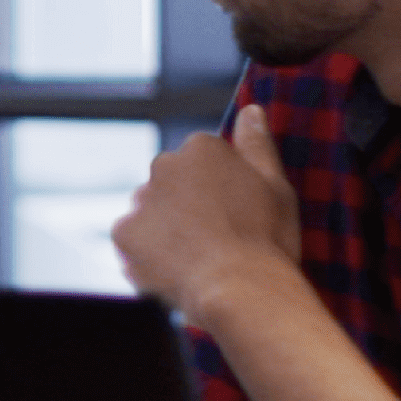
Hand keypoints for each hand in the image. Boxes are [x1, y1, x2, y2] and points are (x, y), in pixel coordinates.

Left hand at [112, 103, 301, 324]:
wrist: (239, 290)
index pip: (204, 160)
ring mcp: (141, 200)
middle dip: (188, 203)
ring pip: (152, 210)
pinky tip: (176, 268)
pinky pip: (134, 239)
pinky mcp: (123, 233)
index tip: (235, 212)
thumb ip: (257, 144)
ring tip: (197, 256)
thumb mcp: (276, 186)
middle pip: (173, 181)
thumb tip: (250, 110)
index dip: (221, 188)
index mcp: (201, 148)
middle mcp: (164, 165)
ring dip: (166, 226)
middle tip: (217, 236)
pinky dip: (148, 252)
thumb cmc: (265, 239)